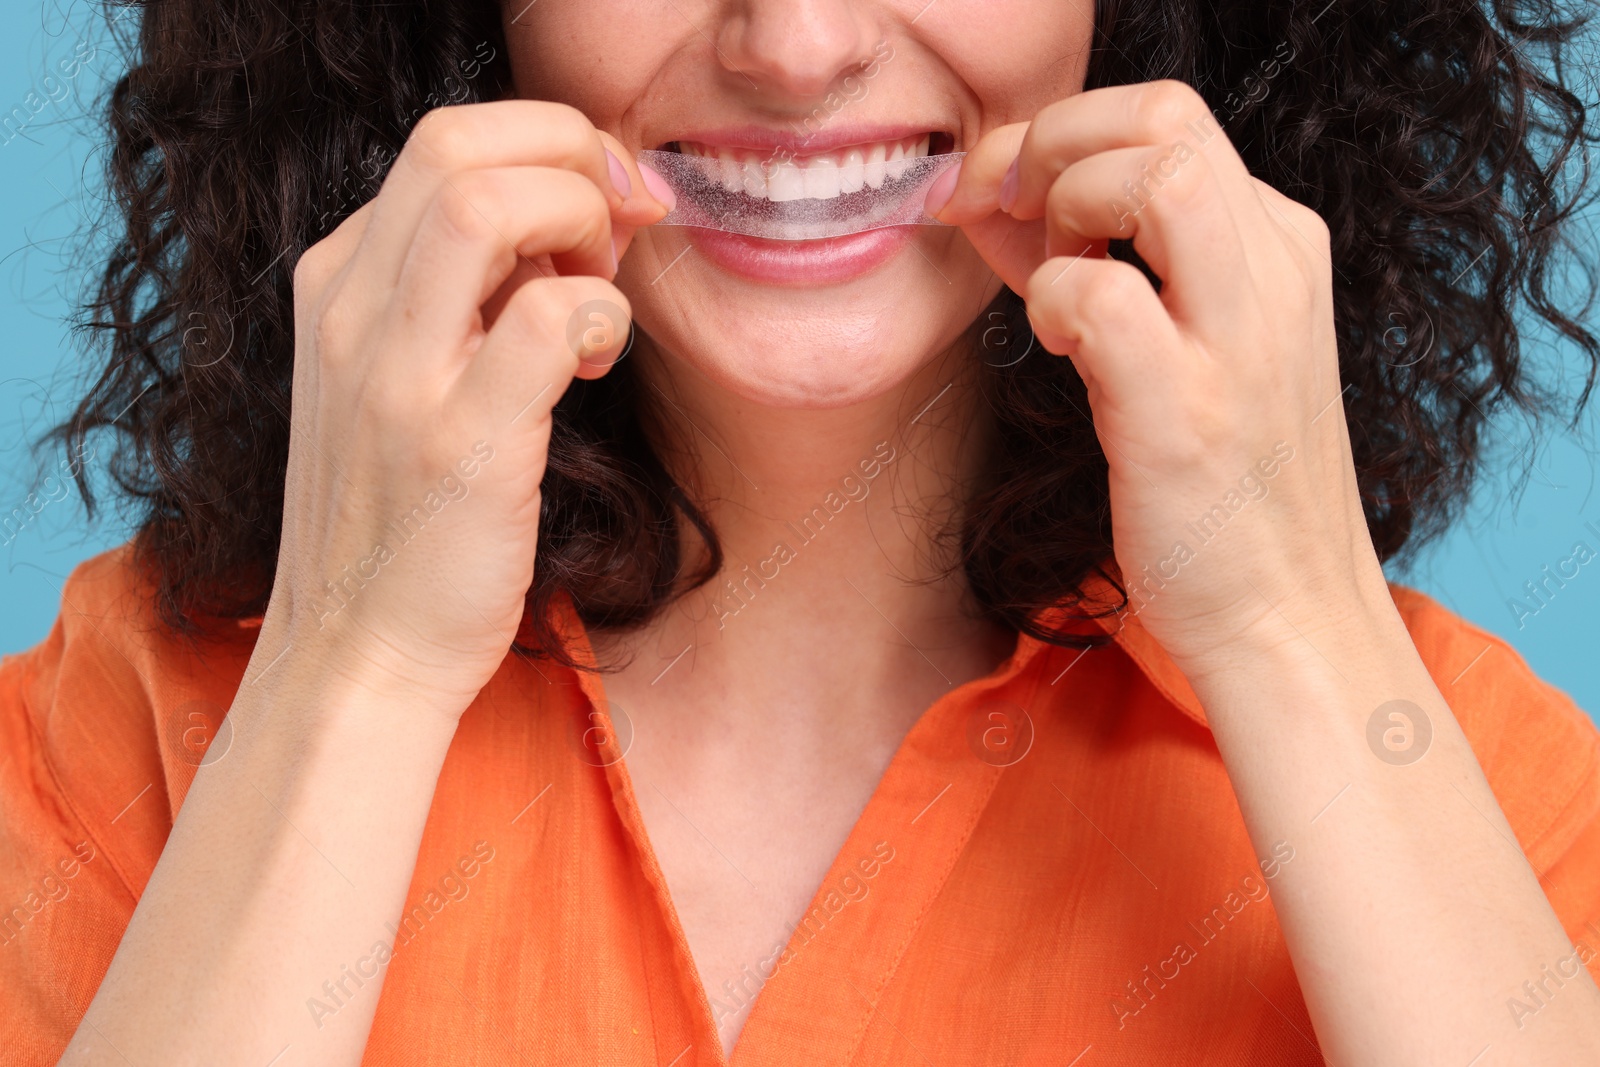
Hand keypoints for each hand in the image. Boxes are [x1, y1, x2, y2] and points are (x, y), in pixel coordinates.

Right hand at [264, 100, 668, 716]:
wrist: (357, 656)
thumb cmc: (400, 521)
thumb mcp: (396, 383)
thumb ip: (456, 297)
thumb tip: (566, 228)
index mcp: (336, 286)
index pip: (443, 144)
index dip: (544, 150)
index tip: (602, 205)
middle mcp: (350, 312)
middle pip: (457, 141)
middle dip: (567, 153)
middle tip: (622, 223)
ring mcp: (396, 376)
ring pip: (487, 202)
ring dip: (579, 219)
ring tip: (603, 289)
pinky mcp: (458, 443)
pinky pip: (546, 319)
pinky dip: (601, 316)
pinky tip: (602, 363)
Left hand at [934, 81, 1389, 678]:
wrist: (1287, 618)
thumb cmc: (1218, 490)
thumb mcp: (1172, 347)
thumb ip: (1091, 262)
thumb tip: (990, 197)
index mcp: (1276, 248)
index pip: (1167, 121)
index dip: (1066, 134)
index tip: (1008, 194)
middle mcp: (1276, 272)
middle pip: (1165, 113)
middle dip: (1054, 138)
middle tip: (1008, 211)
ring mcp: (1242, 339)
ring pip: (1156, 172)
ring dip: (1067, 203)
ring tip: (1050, 279)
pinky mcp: (1192, 412)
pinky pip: (1103, 296)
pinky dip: (1052, 303)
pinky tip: (1058, 352)